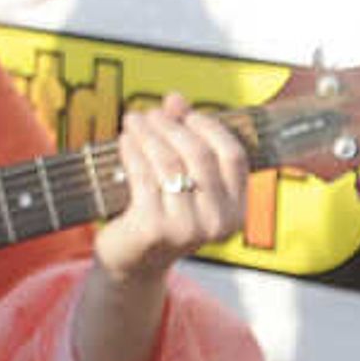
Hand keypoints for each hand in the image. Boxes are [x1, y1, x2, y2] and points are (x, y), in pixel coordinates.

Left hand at [94, 93, 250, 284]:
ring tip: (133, 120)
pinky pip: (143, 176)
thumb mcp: (181, 179)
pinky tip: (124, 140)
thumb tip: (175, 98)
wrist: (133, 262)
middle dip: (171, 126)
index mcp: (236, 210)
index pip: (234, 156)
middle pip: (199, 155)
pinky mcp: (153, 229)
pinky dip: (133, 151)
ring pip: (168, 162)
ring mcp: (186, 228)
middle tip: (150, 114)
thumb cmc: (162, 214)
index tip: (186, 114)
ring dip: (148, 134)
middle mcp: (217, 222)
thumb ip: (184, 138)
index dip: (209, 128)